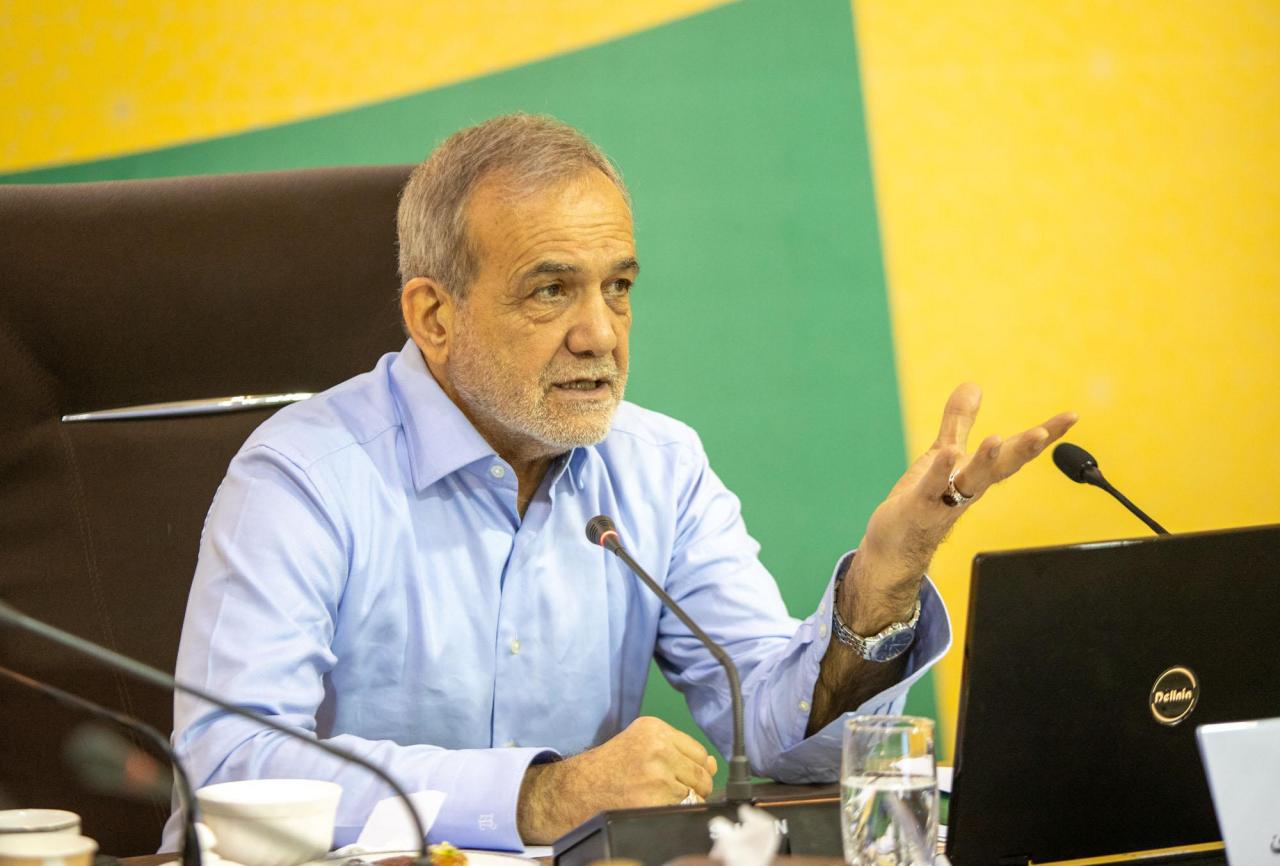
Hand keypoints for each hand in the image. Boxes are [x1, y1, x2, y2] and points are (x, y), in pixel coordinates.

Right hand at [516, 716, 718, 842]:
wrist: (579, 788)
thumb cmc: (609, 767)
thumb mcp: (641, 745)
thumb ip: (677, 750)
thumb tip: (712, 764)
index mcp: (655, 728)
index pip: (699, 752)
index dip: (694, 768)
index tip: (683, 775)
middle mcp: (659, 746)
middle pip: (701, 772)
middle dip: (694, 786)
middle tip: (671, 790)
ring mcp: (658, 773)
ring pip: (695, 792)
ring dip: (684, 799)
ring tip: (658, 797)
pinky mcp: (655, 798)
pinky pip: (684, 807)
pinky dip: (675, 810)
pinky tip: (655, 805)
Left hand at [848, 383, 1076, 630]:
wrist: (896, 547)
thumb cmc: (924, 499)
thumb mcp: (944, 454)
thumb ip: (959, 422)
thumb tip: (973, 386)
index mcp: (979, 474)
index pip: (1016, 452)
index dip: (1045, 436)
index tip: (1071, 416)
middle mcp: (969, 488)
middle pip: (1003, 467)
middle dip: (1025, 450)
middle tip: (1044, 432)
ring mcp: (946, 499)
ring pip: (971, 480)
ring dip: (985, 462)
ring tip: (995, 439)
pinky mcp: (921, 507)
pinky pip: (933, 487)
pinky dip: (941, 471)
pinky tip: (948, 453)